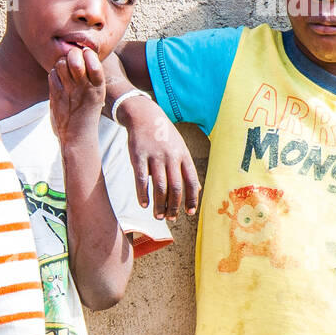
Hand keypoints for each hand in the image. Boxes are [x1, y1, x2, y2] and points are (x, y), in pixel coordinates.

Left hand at [48, 47, 104, 144]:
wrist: (78, 137)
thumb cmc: (88, 114)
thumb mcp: (97, 96)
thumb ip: (91, 79)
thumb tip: (82, 56)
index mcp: (98, 87)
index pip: (94, 62)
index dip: (87, 54)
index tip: (85, 53)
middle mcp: (84, 88)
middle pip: (74, 59)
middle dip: (72, 54)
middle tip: (71, 59)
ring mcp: (69, 92)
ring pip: (61, 64)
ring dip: (61, 63)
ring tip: (64, 69)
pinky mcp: (57, 96)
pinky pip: (52, 75)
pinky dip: (54, 74)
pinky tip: (58, 80)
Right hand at [119, 97, 200, 220]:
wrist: (144, 116)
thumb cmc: (163, 135)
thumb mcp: (180, 147)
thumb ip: (187, 168)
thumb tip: (197, 189)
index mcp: (183, 155)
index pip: (191, 181)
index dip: (192, 199)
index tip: (189, 213)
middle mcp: (171, 157)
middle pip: (175, 188)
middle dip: (174, 207)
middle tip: (170, 218)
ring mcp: (154, 157)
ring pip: (159, 187)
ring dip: (159, 205)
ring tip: (158, 216)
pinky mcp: (138, 157)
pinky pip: (142, 180)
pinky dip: (142, 194)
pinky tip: (143, 204)